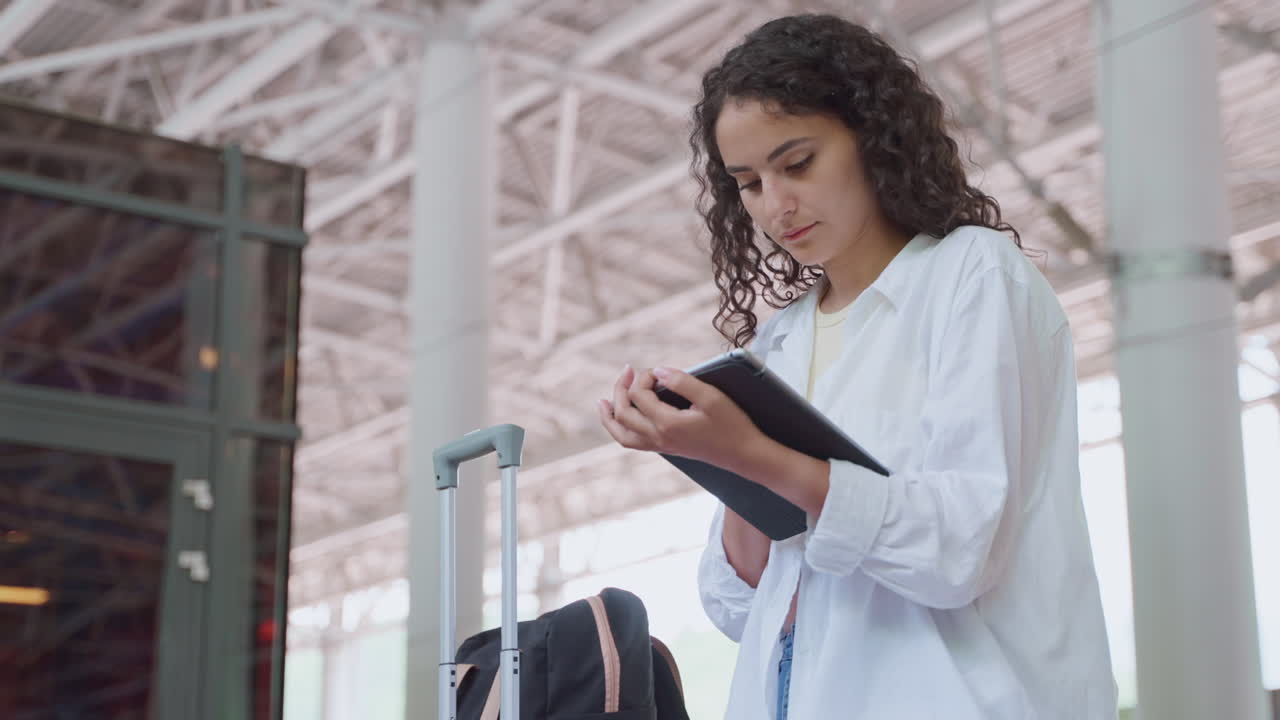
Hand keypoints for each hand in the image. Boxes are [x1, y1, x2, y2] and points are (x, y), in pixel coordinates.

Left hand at [597, 364, 766, 473]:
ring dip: (610, 416)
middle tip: (628, 370)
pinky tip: (622, 418)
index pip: (639, 395)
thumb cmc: (732, 424)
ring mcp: (661, 446)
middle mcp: (658, 438)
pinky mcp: (666, 448)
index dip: (644, 377)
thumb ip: (683, 382)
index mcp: (667, 424)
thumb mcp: (711, 398)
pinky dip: (620, 429)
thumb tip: (660, 371)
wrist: (744, 454)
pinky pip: (632, 442)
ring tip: (603, 401)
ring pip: (621, 434)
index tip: (659, 370)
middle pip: (622, 413)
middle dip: (620, 389)